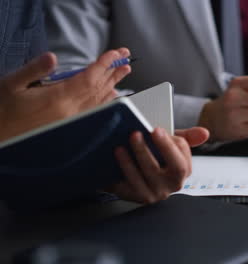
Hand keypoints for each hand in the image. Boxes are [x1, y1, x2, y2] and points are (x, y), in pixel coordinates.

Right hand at [0, 48, 130, 140]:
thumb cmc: (2, 110)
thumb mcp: (12, 84)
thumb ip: (34, 70)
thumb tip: (52, 58)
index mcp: (57, 99)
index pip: (89, 78)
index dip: (105, 64)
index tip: (117, 54)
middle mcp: (69, 112)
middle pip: (98, 88)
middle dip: (113, 72)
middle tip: (126, 60)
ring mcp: (71, 121)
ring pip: (99, 101)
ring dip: (113, 84)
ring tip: (123, 72)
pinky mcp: (69, 127)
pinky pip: (94, 112)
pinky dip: (105, 102)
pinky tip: (112, 96)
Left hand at [109, 127, 208, 203]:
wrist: (137, 170)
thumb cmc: (157, 155)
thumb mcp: (172, 144)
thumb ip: (187, 137)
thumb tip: (204, 133)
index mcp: (183, 172)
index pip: (181, 162)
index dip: (168, 145)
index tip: (156, 129)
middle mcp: (171, 186)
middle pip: (158, 172)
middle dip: (148, 151)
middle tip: (135, 134)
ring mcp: (153, 194)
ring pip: (142, 179)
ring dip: (130, 161)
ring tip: (120, 146)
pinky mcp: (134, 197)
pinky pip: (126, 187)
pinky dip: (119, 173)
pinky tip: (113, 161)